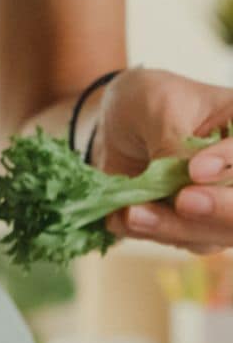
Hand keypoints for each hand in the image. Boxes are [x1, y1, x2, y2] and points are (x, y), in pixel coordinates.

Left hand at [96, 64, 232, 251]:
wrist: (120, 124)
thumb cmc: (147, 101)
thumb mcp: (158, 107)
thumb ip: (174, 144)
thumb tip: (184, 186)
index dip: (228, 167)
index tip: (196, 169)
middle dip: (215, 210)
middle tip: (181, 202)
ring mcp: (223, 202)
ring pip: (216, 233)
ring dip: (176, 227)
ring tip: (133, 213)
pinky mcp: (198, 224)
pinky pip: (186, 240)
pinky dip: (155, 233)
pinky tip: (126, 217)